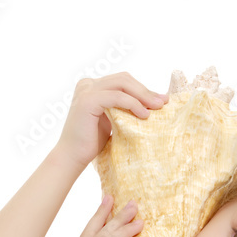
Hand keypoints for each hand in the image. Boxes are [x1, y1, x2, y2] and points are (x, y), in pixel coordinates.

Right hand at [53, 72, 167, 170]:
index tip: (161, 100)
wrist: (73, 157)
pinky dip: (133, 104)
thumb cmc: (92, 143)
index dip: (143, 89)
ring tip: (157, 108)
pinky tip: (143, 114)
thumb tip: (150, 104)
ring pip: (122, 84)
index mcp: (93, 86)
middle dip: (146, 90)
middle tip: (163, 102)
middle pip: (124, 79)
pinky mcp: (88, 100)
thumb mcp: (112, 120)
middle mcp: (88, 84)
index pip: (123, 81)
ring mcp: (87, 90)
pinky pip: (117, 97)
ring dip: (142, 96)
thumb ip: (124, 109)